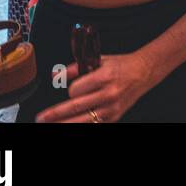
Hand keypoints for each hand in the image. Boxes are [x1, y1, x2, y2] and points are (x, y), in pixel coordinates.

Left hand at [36, 53, 156, 123]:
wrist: (144, 72)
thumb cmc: (121, 65)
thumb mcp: (100, 60)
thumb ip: (76, 68)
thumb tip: (56, 76)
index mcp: (105, 77)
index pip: (77, 89)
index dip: (69, 90)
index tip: (70, 90)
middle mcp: (109, 93)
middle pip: (76, 107)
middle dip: (55, 114)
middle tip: (41, 118)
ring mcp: (112, 108)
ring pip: (82, 120)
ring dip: (64, 124)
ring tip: (51, 125)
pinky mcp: (114, 117)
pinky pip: (93, 125)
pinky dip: (80, 126)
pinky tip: (70, 124)